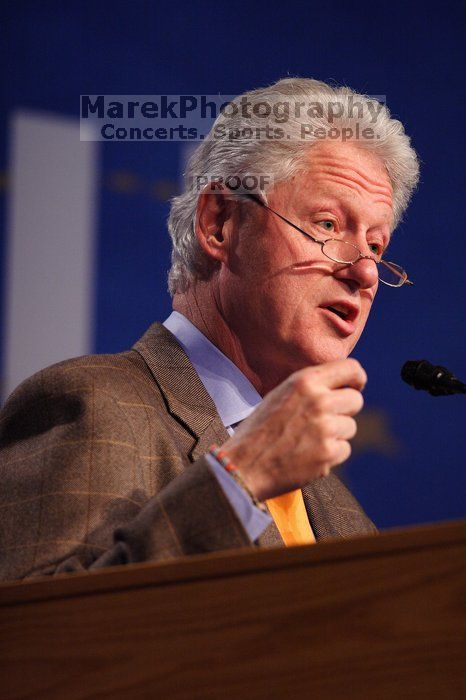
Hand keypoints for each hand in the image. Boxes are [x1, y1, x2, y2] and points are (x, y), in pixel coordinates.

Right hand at [220, 359, 366, 500]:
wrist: (243, 466)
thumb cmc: (260, 430)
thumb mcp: (280, 394)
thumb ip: (310, 388)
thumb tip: (342, 387)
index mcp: (305, 381)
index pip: (351, 369)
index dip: (357, 379)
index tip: (355, 387)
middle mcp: (319, 401)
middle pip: (355, 400)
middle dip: (344, 410)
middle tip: (323, 420)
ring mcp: (325, 428)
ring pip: (350, 427)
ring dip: (335, 434)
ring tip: (307, 440)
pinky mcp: (328, 454)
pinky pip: (344, 449)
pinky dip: (330, 454)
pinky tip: (307, 456)